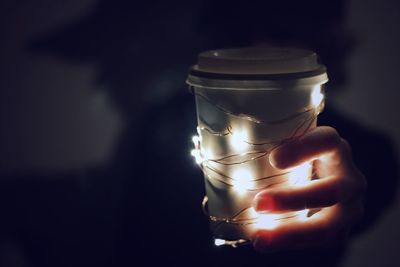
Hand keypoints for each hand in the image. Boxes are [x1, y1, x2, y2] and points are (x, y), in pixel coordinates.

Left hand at [252, 126, 366, 251]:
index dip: (303, 149)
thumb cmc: (298, 159)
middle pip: (331, 190)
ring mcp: (350, 208)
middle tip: (259, 204)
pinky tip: (264, 242)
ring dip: (291, 233)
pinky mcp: (341, 231)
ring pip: (327, 226)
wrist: (325, 180)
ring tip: (258, 238)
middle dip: (293, 200)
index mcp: (336, 148)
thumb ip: (270, 142)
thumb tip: (218, 141)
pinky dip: (290, 243)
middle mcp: (350, 177)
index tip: (274, 159)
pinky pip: (318, 242)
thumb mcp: (292, 144)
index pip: (327, 141)